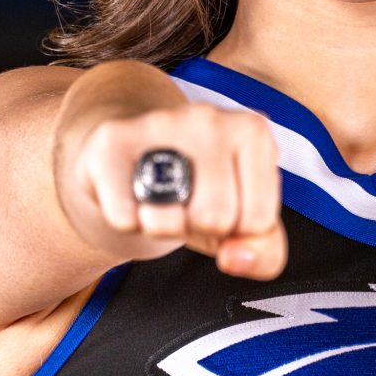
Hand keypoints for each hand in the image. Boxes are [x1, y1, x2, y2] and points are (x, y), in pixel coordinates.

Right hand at [55, 85, 288, 282]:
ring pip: (169, 220)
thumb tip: (234, 258)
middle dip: (198, 227)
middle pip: (215, 218)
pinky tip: (130, 192)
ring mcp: (159, 123)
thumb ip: (264, 253)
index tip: (223, 203)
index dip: (236, 229)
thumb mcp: (245, 221)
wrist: (134, 154)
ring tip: (161, 198)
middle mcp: (210, 118)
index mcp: (254, 132)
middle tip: (186, 201)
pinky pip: (124, 217)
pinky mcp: (112, 139)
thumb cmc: (201, 190)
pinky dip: (126, 221)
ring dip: (163, 227)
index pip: (257, 221)